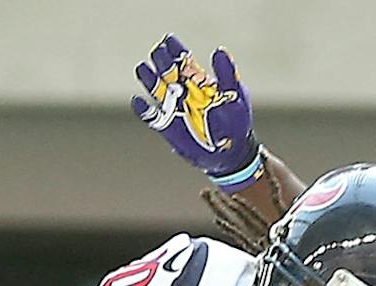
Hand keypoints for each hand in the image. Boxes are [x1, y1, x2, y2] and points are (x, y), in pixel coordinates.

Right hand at [129, 34, 259, 184]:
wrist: (232, 153)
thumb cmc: (236, 122)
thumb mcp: (236, 96)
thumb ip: (227, 75)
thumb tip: (219, 51)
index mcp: (198, 80)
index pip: (184, 61)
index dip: (176, 50)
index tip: (168, 41)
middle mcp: (183, 90)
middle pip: (168, 72)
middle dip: (163, 62)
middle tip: (158, 53)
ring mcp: (174, 107)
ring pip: (157, 90)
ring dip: (149, 80)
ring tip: (142, 69)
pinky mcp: (168, 126)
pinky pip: (153, 116)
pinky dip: (144, 110)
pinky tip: (139, 102)